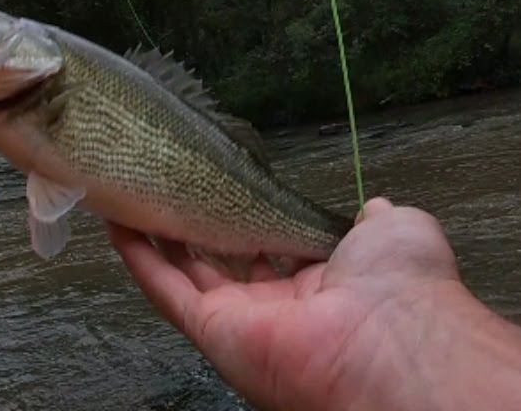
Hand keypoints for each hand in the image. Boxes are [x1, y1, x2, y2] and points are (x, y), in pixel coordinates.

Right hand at [109, 197, 471, 410]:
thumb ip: (377, 218)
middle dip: (196, 224)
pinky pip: (167, 291)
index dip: (250, 218)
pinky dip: (140, 258)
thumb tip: (373, 207)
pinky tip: (119, 223)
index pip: (277, 248)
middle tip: (169, 184)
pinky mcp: (213, 332)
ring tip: (132, 195)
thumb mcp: (395, 231)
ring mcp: (244, 320)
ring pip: (187, 273)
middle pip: (224, 260)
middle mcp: (281, 305)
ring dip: (157, 237)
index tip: (227, 187)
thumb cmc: (401, 284)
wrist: (389, 335)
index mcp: (325, 282)